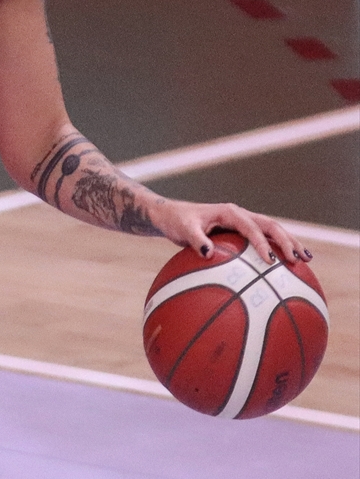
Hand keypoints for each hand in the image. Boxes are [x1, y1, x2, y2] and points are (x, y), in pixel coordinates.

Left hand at [148, 199, 308, 264]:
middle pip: (271, 226)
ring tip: (306, 260)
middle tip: (298, 260)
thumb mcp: (182, 229)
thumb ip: (195, 239)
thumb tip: (208, 252)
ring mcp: (243, 222)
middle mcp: (240, 215)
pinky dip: (278, 249)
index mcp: (229, 212)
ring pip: (273, 231)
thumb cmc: (176, 222)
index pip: (252, 227)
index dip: (262, 243)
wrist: (172, 215)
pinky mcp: (242, 230)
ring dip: (290, 243)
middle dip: (287, 242)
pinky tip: (287, 265)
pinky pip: (264, 239)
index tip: (271, 261)